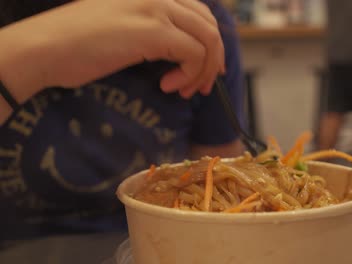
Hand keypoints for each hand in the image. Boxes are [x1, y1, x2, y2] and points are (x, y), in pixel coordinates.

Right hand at [0, 0, 224, 99]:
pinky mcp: (154, 30)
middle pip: (209, 25)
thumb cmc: (75, 43)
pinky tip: (168, 86)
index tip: (206, 69)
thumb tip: (178, 47)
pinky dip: (189, 74)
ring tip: (184, 89)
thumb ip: (150, 26)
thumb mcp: (121, 25)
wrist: (44, 48)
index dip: (209, 42)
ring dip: (203, 70)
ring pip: (208, 39)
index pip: (199, 12)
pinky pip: (194, 53)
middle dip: (212, 61)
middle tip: (201, 86)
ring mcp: (157, 9)